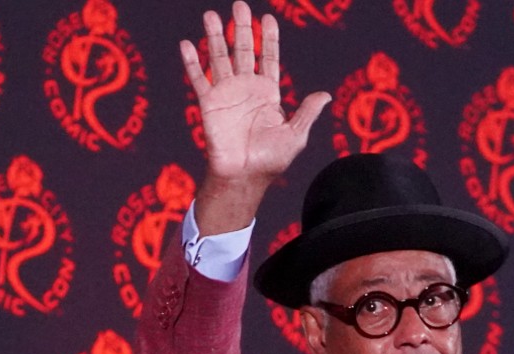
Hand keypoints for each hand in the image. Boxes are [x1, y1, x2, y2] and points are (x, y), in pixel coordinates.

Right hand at [181, 2, 328, 233]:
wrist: (244, 176)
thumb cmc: (271, 160)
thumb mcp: (296, 135)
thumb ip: (307, 112)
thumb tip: (326, 95)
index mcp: (268, 93)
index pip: (268, 58)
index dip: (268, 38)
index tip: (268, 18)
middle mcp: (246, 88)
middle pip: (244, 50)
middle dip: (242, 27)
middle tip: (239, 4)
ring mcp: (226, 94)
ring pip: (220, 58)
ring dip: (215, 36)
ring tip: (211, 15)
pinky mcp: (209, 104)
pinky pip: (199, 78)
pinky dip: (192, 62)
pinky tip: (187, 43)